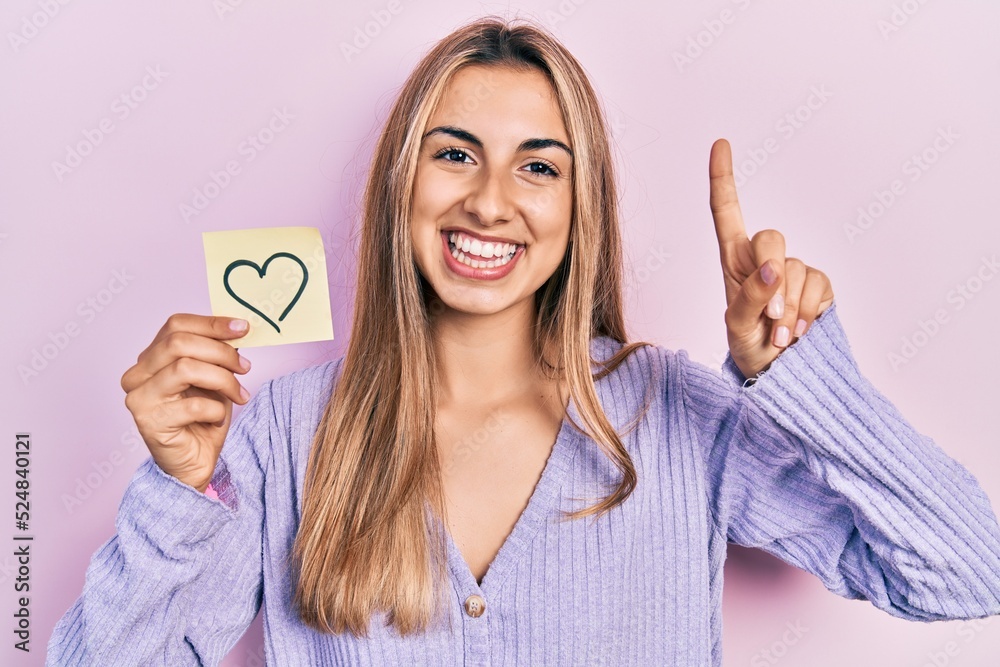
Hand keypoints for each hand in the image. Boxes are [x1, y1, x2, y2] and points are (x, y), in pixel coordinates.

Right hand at [120, 314, 251, 491]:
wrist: (193, 464)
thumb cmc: (202, 419)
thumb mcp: (213, 378)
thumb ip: (216, 354)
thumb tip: (237, 329)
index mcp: (150, 358)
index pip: (175, 325)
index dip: (211, 323)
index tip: (243, 328)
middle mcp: (137, 374)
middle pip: (179, 342)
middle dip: (221, 352)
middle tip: (245, 366)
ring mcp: (139, 398)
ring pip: (185, 368)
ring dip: (223, 380)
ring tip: (239, 394)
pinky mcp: (149, 422)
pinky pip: (193, 405)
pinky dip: (216, 410)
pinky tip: (219, 418)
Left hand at [709, 138, 834, 379]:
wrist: (781, 375)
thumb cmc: (748, 348)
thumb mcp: (736, 328)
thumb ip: (748, 298)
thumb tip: (771, 270)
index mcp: (733, 262)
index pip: (727, 213)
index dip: (724, 178)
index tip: (721, 144)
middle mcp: (763, 260)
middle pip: (770, 238)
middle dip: (770, 270)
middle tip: (770, 312)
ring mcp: (794, 272)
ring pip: (796, 268)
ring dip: (788, 307)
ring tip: (779, 335)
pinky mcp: (819, 287)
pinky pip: (818, 286)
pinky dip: (807, 312)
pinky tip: (798, 332)